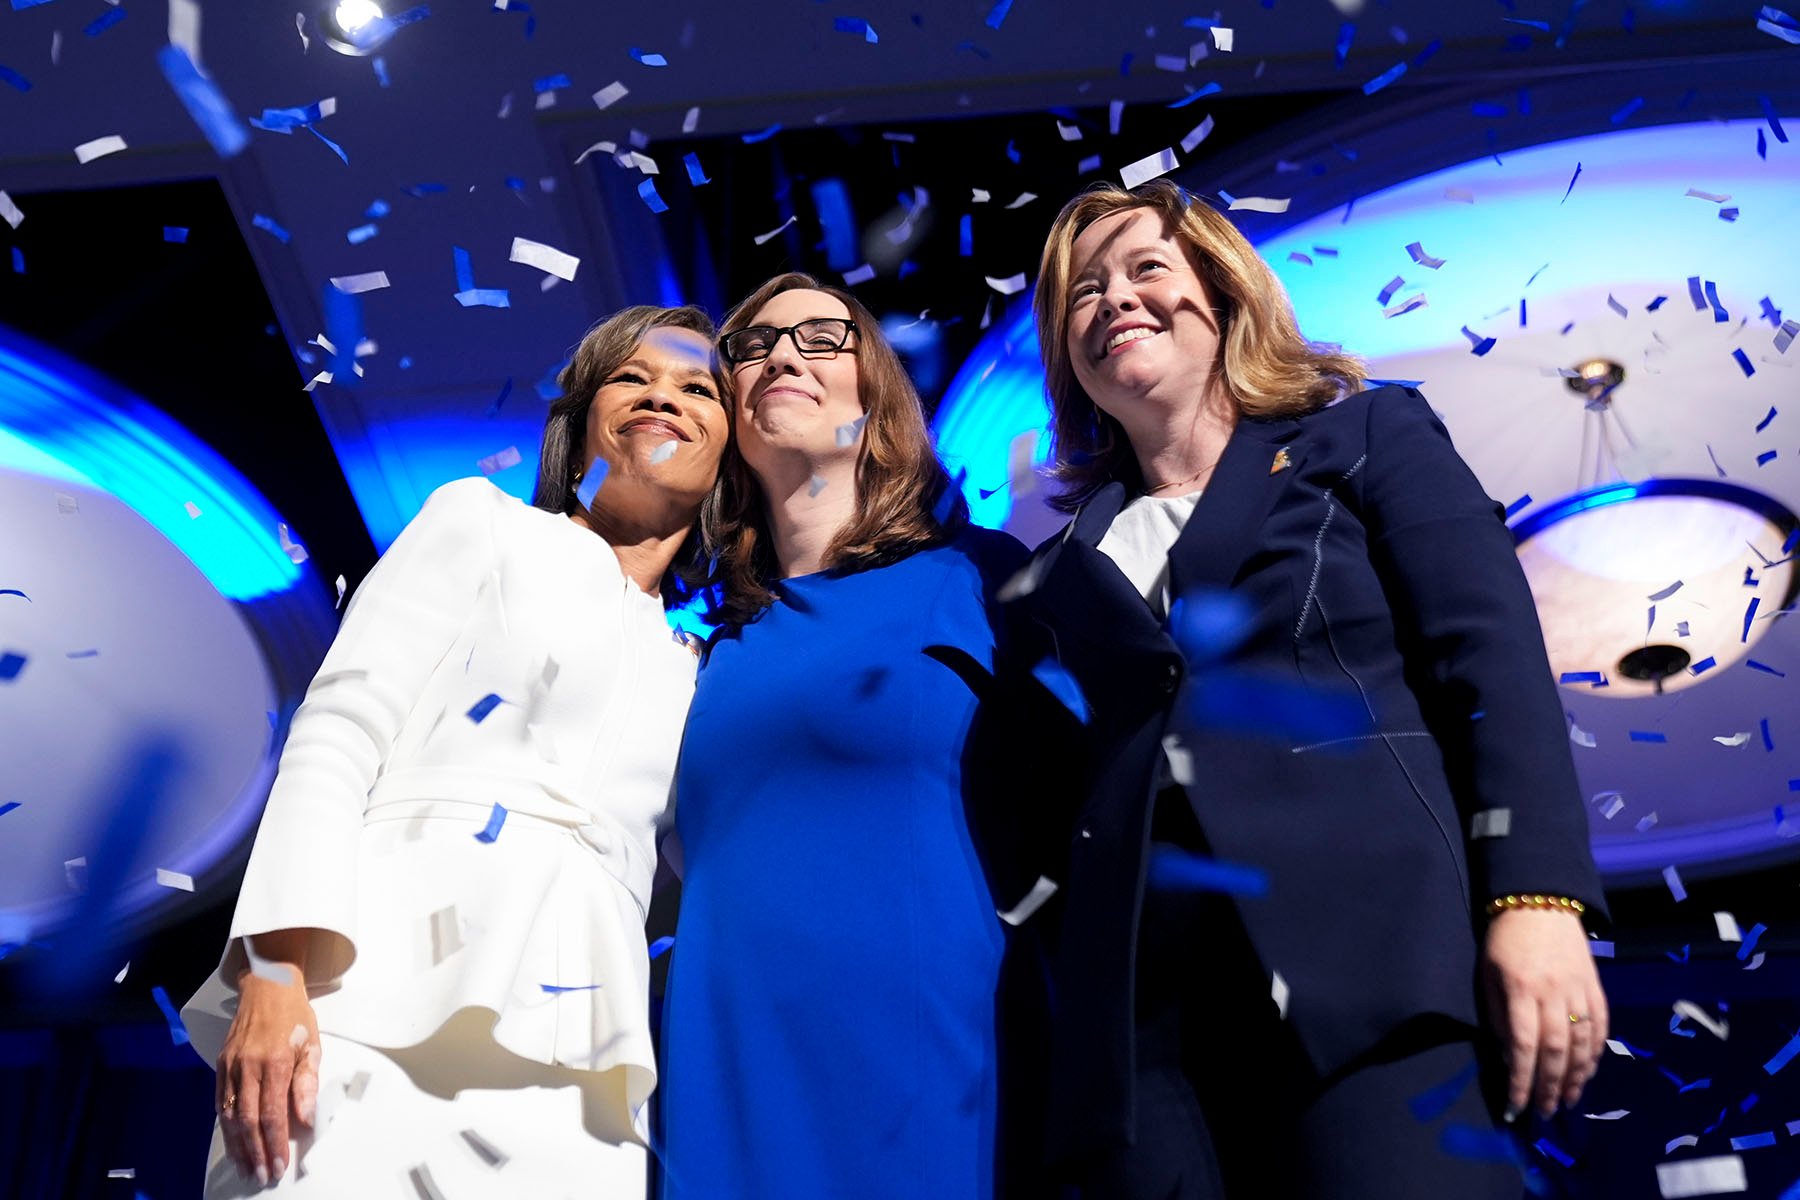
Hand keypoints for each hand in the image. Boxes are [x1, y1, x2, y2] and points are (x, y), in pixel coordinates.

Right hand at [216, 960, 319, 1185]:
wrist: (267, 985)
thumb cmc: (295, 1016)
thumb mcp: (311, 1045)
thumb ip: (307, 1083)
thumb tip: (305, 1118)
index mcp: (274, 1062)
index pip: (273, 1113)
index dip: (274, 1143)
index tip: (278, 1166)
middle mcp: (248, 1066)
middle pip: (248, 1120)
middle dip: (255, 1152)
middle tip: (260, 1176)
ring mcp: (231, 1065)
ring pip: (229, 1115)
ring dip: (237, 1145)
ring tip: (244, 1167)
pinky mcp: (220, 1064)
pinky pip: (220, 1101)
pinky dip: (225, 1126)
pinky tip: (232, 1141)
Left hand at [1480, 907, 1607, 1119]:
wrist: (1541, 903)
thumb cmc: (1504, 940)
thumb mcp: (1487, 974)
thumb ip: (1497, 1014)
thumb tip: (1508, 1055)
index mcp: (1521, 989)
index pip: (1521, 1045)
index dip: (1521, 1080)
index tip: (1516, 1106)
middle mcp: (1553, 993)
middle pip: (1555, 1050)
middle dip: (1550, 1086)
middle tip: (1546, 1112)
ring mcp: (1579, 990)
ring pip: (1582, 1043)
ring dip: (1576, 1077)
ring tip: (1568, 1101)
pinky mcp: (1596, 987)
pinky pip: (1600, 1027)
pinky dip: (1595, 1053)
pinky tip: (1588, 1071)